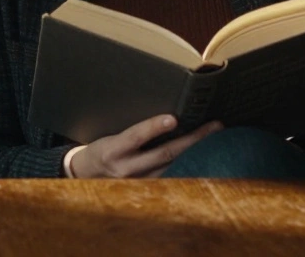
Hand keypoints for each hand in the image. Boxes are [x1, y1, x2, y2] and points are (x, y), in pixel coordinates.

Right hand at [68, 115, 223, 178]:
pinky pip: (173, 175)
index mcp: (113, 150)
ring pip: (174, 166)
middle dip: (192, 138)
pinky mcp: (149, 189)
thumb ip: (133, 131)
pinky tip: (203, 155)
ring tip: (215, 138)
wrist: (89, 176)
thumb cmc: (103, 150)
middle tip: (214, 126)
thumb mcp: (110, 136)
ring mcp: (140, 182)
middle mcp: (127, 169)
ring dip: (196, 152)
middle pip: (165, 153)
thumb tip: (164, 116)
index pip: (135, 137)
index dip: (153, 127)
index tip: (172, 118)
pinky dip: (189, 164)